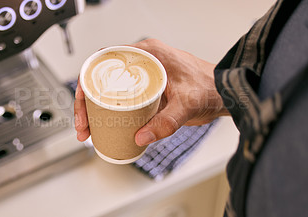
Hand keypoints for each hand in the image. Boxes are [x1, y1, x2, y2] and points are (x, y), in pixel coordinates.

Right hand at [74, 39, 229, 144]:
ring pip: (109, 89)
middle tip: (83, 125)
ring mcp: (144, 76)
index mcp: (149, 54)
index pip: (105, 60)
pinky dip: (110, 111)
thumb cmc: (211, 87)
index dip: (86, 80)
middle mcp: (143, 62)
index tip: (82, 101)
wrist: (225, 93)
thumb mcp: (187, 104)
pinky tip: (105, 126)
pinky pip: (121, 98)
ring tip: (89, 130)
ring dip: (95, 108)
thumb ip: (166, 121)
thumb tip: (140, 137)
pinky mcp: (148, 90)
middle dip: (86, 101)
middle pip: (102, 77)